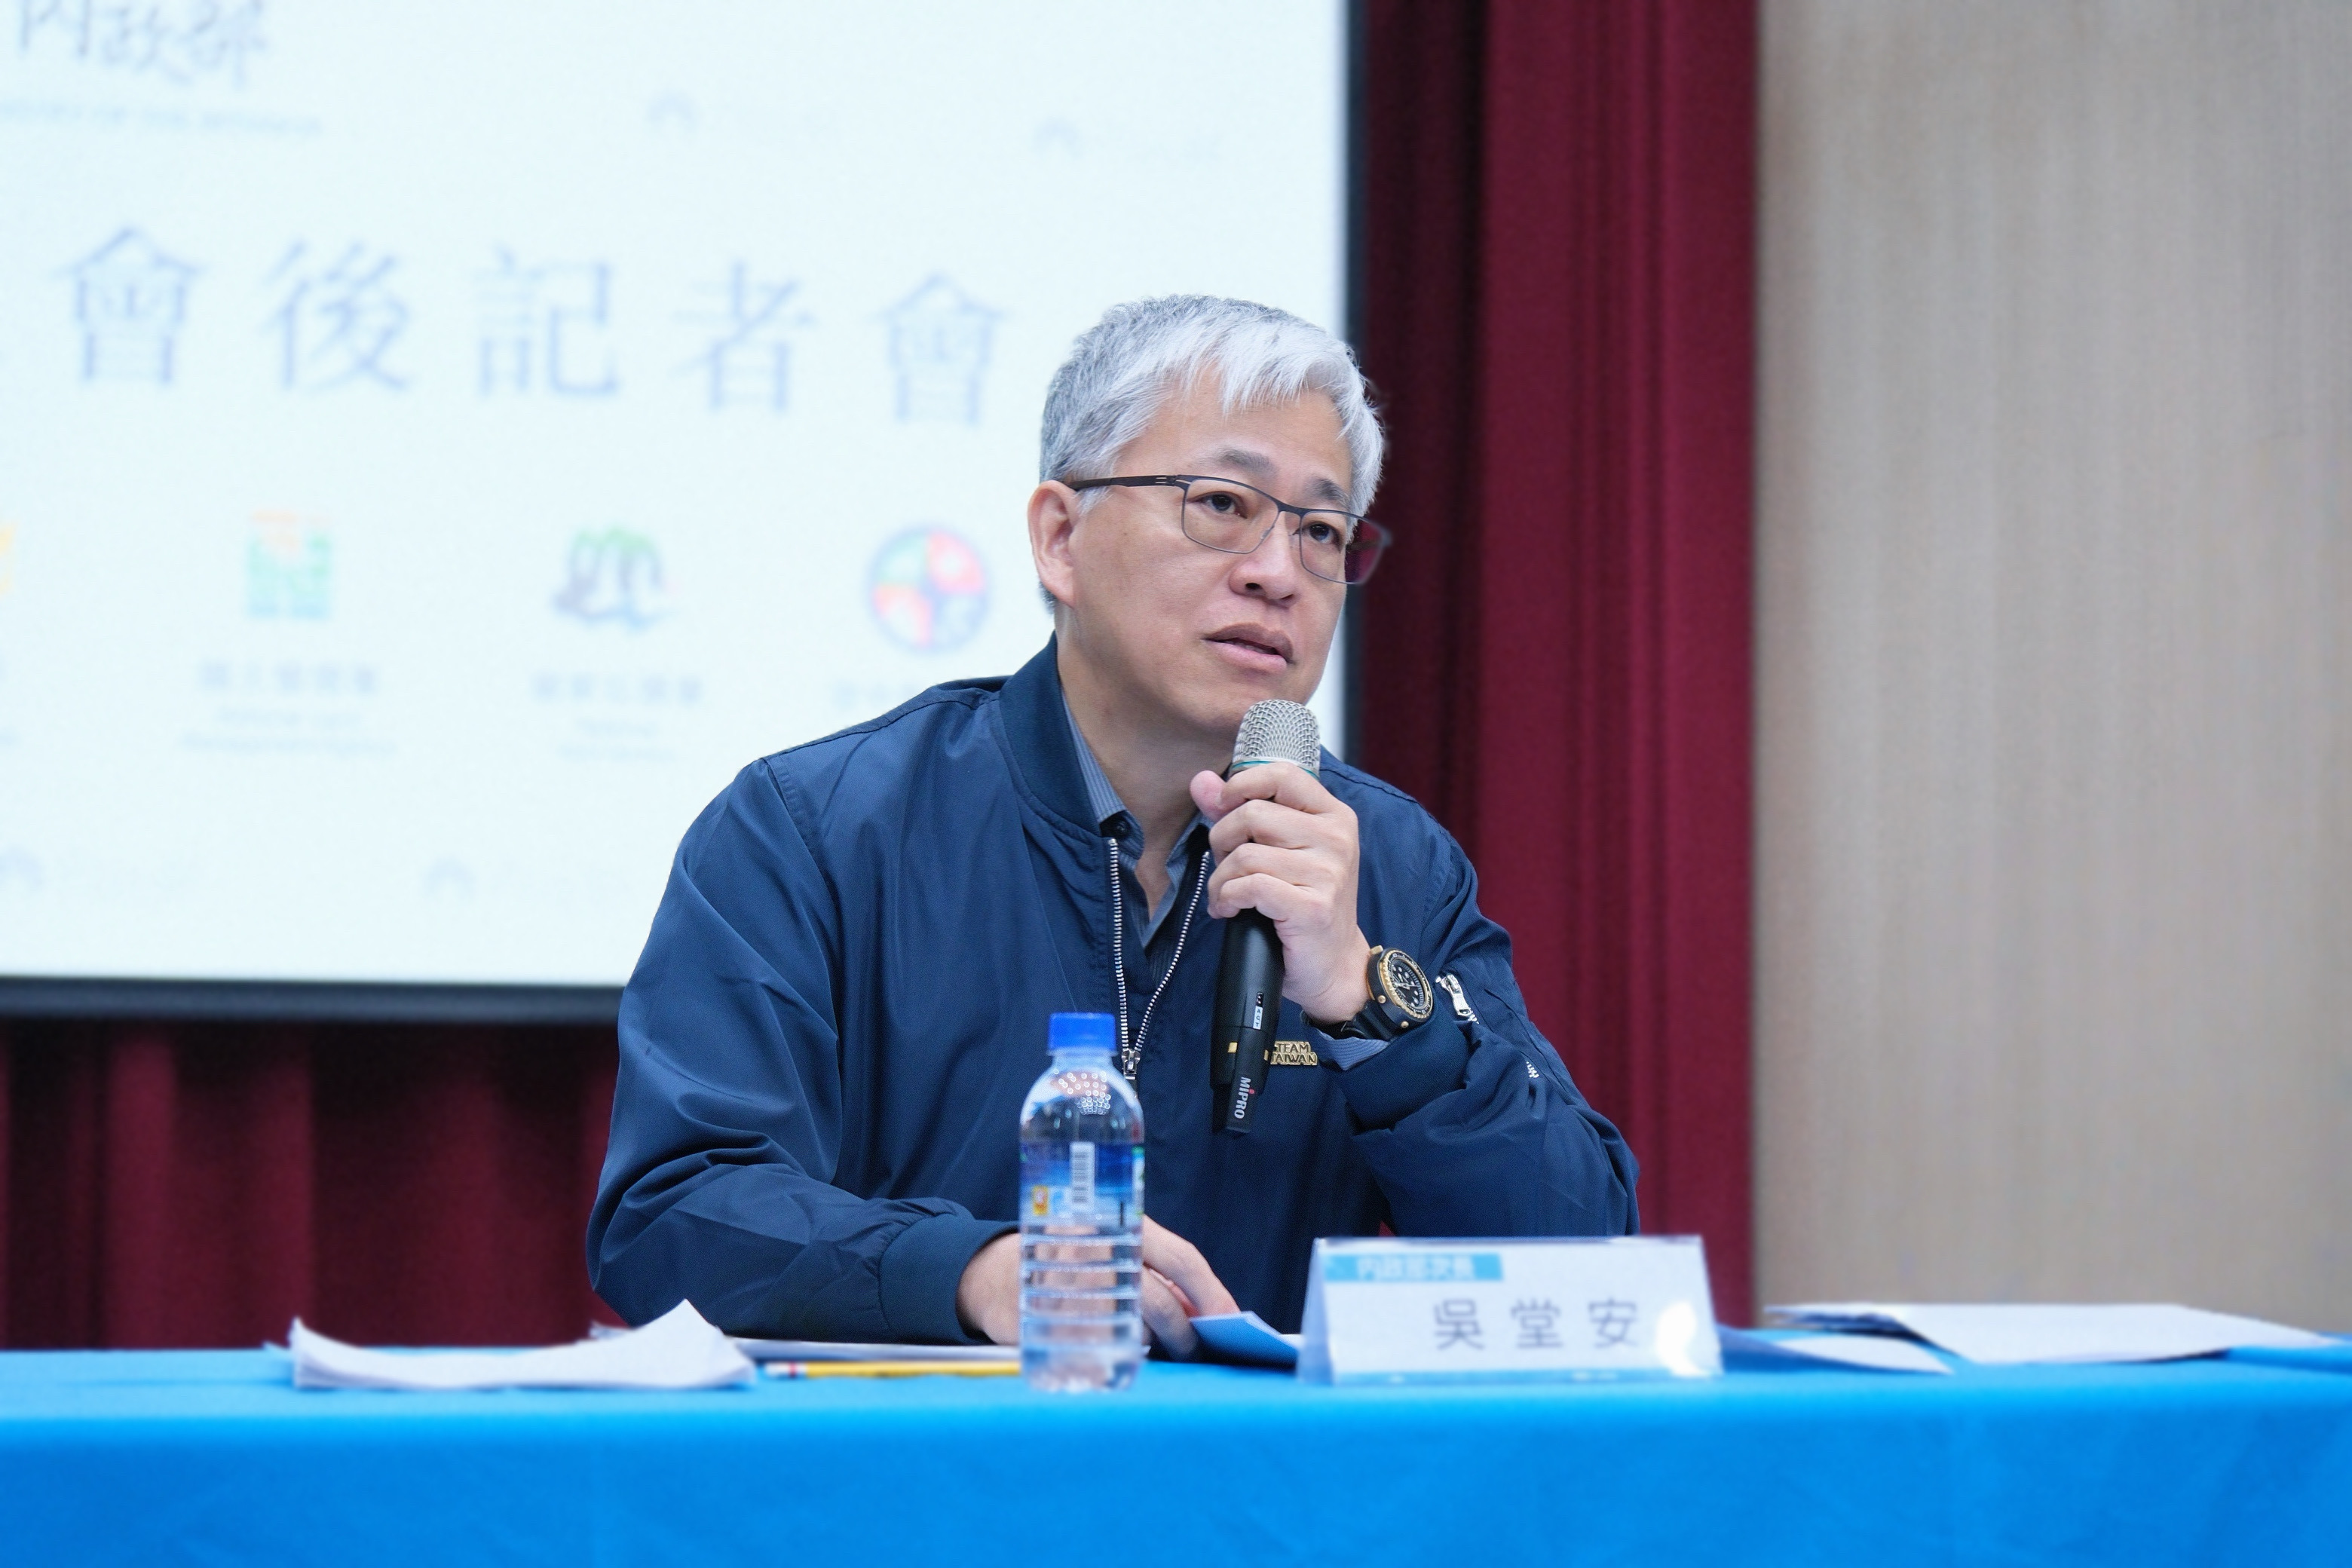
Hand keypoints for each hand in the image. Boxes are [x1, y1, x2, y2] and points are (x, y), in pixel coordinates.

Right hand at [954, 1218, 1238, 1355]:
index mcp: (1121, 1225)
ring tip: (1155, 1352)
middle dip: (1186, 1333)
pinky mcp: (1047, 1323)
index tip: (1232, 1319)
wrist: (993, 1274)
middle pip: (1159, 1301)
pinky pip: (1096, 1353)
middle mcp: (1098, 1251)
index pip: (1183, 1258)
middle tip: (1196, 1350)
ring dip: (1152, 1347)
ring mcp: (1070, 1288)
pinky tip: (1115, 1361)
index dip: (1213, 1293)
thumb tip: (1207, 1312)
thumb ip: (1156, 1273)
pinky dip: (1114, 1362)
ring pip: (1132, 1329)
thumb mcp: (1112, 1248)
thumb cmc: (1071, 1261)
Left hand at [1190, 762, 1371, 1024]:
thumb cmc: (1303, 904)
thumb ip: (1239, 810)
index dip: (1242, 785)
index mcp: (1333, 816)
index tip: (1224, 807)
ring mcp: (1328, 873)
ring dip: (1221, 879)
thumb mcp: (1278, 850)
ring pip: (1245, 855)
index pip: (1282, 774)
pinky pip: (1249, 887)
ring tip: (1226, 896)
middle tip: (1225, 868)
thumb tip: (1201, 780)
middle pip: (1253, 814)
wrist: (1333, 966)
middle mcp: (1336, 839)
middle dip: (1223, 841)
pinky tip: (1230, 911)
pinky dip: (1227, 899)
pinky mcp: (1312, 906)